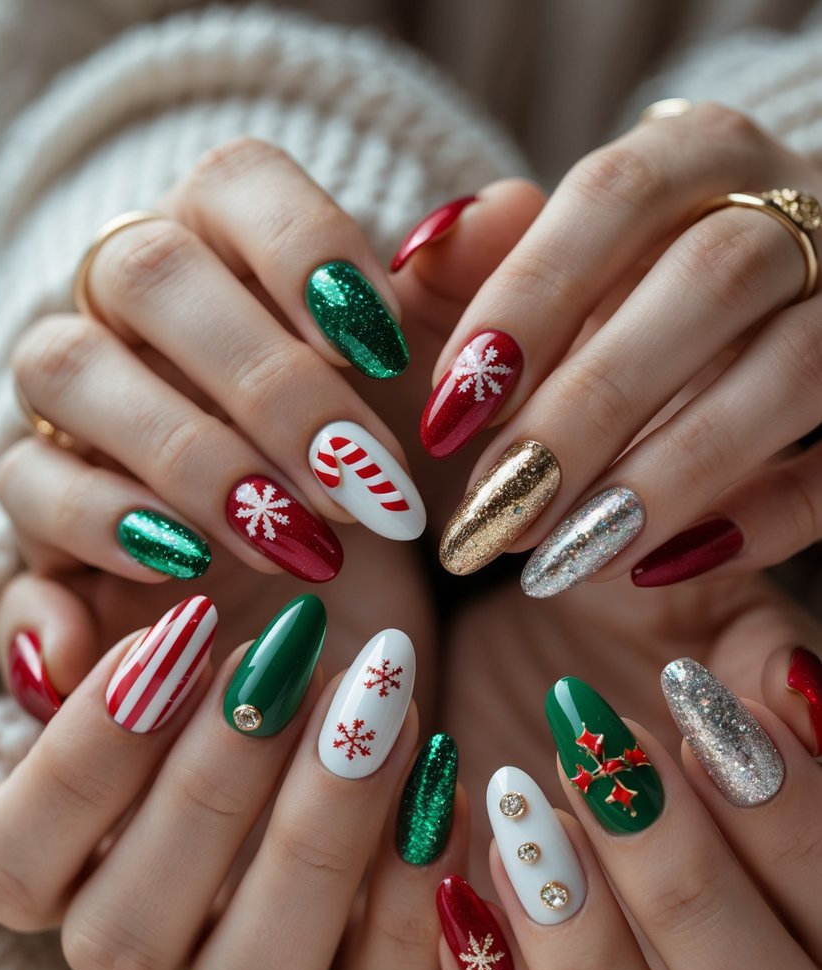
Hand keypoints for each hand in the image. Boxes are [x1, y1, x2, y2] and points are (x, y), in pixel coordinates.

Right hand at [0, 137, 543, 706]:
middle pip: (147, 273)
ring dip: (189, 456)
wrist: (341, 626)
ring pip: (67, 368)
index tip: (381, 350)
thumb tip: (501, 210)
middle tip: (365, 484)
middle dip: (266, 383)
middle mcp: (136, 314)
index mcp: (233, 257)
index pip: (236, 182)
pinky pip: (24, 490)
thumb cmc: (387, 493)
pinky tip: (184, 580)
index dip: (305, 251)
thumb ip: (472, 310)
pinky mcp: (46, 514)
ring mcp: (79, 407)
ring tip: (297, 545)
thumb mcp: (444, 415)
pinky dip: (95, 534)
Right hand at [0, 581, 467, 969]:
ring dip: (313, 848)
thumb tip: (47, 659)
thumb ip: (60, 603)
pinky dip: (417, 898)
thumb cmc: (229, 590)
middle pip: (127, 943)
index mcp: (65, 852)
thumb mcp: (140, 569)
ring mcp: (257, 963)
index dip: (84, 762)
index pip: (16, 866)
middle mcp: (148, 928)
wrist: (358, 623)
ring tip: (378, 709)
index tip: (173, 635)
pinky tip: (443, 770)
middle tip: (286, 660)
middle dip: (207, 795)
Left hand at [421, 104, 821, 589]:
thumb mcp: (556, 270)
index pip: (614, 197)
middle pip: (709, 280)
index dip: (524, 304)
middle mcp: (798, 208)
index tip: (443, 417)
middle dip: (587, 409)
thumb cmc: (630, 297)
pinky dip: (760, 522)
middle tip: (493, 511)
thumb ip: (490, 257)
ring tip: (563, 560)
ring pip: (793, 369)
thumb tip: (431, 245)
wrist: (758, 320)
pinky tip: (654, 569)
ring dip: (669, 475)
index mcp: (701, 153)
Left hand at [436, 568, 821, 969]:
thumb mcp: (698, 614)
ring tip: (520, 812)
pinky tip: (460, 864)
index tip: (696, 704)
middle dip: (688, 890)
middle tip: (598, 757)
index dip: (789, 829)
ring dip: (591, 955)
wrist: (507, 640)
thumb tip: (798, 695)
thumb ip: (763, 658)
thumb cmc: (621, 627)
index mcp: (806, 889)